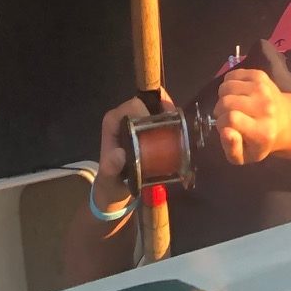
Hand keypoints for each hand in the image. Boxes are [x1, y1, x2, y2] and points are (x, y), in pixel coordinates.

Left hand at [92, 92, 167, 214]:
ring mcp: (134, 120)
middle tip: (177, 122)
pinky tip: (178, 128)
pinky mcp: (143, 127)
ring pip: (154, 105)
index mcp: (113, 122)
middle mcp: (123, 116)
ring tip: (180, 124)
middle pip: (146, 101)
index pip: (133, 106)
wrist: (115, 190)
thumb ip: (111, 168)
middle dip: (163, 107)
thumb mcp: (109, 178)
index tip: (161, 126)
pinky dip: (169, 117)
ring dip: (168, 111)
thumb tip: (120, 154)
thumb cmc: (110, 182)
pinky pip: (158, 114)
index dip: (149, 112)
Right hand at [214, 68, 290, 165]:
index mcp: (262, 130)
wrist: (286, 120)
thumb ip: (232, 149)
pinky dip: (228, 84)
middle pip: (226, 101)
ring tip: (231, 105)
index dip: (221, 123)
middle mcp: (264, 107)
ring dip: (223, 97)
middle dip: (219, 110)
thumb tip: (224, 131)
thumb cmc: (262, 142)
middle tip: (226, 116)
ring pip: (226, 86)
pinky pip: (231, 75)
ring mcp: (263, 88)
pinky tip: (236, 94)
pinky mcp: (260, 75)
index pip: (231, 119)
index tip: (225, 128)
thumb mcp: (246, 156)